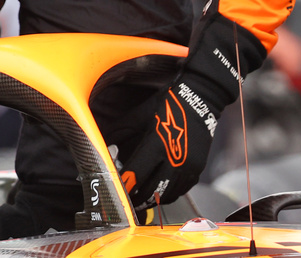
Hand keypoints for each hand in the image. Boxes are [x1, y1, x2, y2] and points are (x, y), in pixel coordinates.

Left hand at [122, 13, 263, 208]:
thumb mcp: (139, 115)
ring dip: (152, 199)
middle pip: (151, 191)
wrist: (200, 99)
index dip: (125, 185)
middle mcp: (174, 159)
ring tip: (140, 199)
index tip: (116, 191)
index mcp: (157, 144)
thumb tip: (100, 141)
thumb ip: (119, 131)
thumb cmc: (166, 104)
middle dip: (136, 198)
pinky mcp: (197, 169)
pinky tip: (159, 191)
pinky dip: (168, 194)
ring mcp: (188, 166)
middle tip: (126, 200)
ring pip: (167, 195)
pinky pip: (181, 190)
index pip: (136, 174)